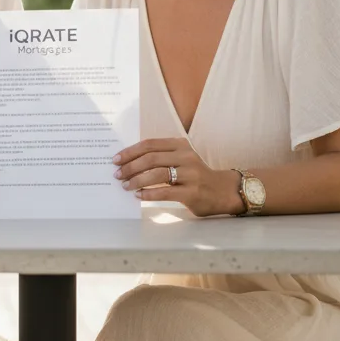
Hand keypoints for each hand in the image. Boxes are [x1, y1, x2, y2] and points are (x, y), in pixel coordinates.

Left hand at [113, 138, 243, 216]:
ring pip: (157, 174)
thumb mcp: (181, 159)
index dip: (130, 151)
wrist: (223, 191)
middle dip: (130, 167)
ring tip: (125, 186)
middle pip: (151, 158)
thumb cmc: (195, 175)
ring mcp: (190, 175)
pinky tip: (138, 196)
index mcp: (180, 145)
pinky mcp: (192, 192)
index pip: (150, 144)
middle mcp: (186, 157)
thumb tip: (129, 162)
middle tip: (117, 174)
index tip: (116, 159)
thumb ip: (161, 157)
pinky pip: (165, 192)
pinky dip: (148, 193)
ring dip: (136, 180)